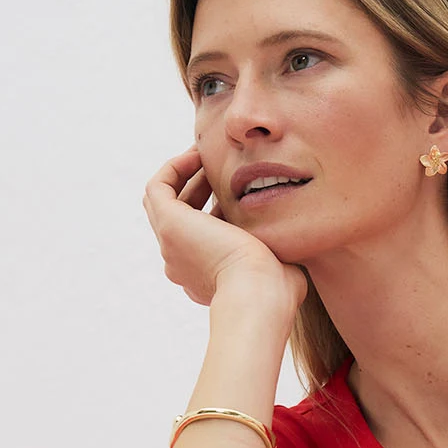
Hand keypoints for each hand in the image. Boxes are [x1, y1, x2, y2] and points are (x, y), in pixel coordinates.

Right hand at [141, 145, 309, 312]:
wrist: (259, 293)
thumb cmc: (277, 285)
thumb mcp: (276, 264)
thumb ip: (275, 249)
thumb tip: (290, 237)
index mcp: (202, 275)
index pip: (201, 235)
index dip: (215, 207)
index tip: (238, 189)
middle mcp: (180, 262)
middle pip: (178, 216)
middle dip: (197, 186)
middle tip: (220, 165)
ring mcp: (170, 244)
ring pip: (163, 201)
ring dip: (185, 173)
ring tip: (208, 154)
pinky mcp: (169, 224)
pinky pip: (158, 187)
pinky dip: (175, 166)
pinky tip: (199, 154)